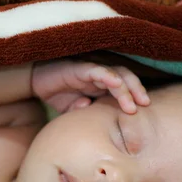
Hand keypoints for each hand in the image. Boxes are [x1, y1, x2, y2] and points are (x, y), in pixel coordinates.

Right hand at [32, 59, 149, 113]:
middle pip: (127, 78)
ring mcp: (92, 70)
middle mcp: (101, 76)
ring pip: (116, 75)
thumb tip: (89, 109)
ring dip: (127, 89)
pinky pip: (98, 70)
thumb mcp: (74, 110)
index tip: (145, 111)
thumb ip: (85, 113)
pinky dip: (109, 77)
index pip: (126, 88)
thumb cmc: (58, 94)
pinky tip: (116, 85)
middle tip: (146, 105)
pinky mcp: (80, 68)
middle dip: (138, 91)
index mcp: (103, 86)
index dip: (136, 96)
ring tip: (133, 105)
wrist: (36, 81)